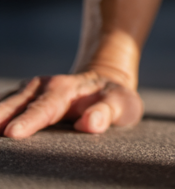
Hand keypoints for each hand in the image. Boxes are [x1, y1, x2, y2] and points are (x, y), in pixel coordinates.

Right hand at [0, 72, 142, 138]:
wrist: (103, 82)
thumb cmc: (112, 98)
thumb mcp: (121, 103)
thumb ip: (107, 112)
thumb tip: (91, 123)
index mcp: (64, 89)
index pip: (44, 108)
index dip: (29, 121)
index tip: (13, 133)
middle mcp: (41, 88)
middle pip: (14, 106)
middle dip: (0, 117)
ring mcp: (27, 94)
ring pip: (5, 106)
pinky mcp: (20, 101)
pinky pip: (3, 110)